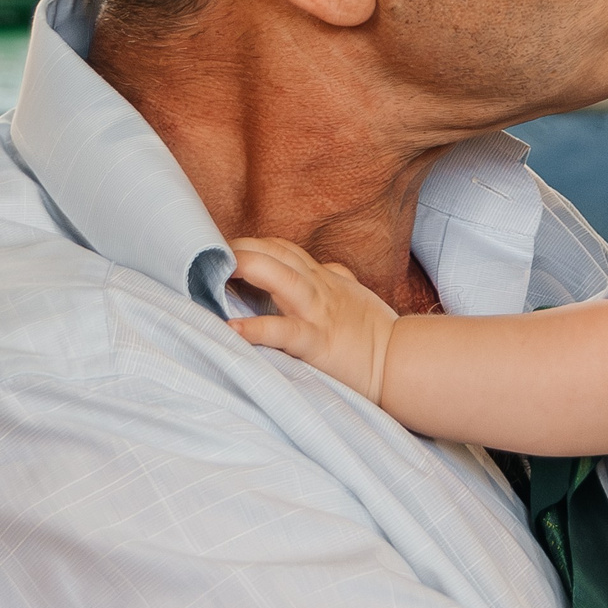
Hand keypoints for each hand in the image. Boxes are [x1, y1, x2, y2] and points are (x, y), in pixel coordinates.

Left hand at [227, 237, 399, 403]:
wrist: (401, 363)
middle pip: (274, 253)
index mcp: (323, 279)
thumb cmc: (376, 333)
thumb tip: (326, 268)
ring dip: (244, 268)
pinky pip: (283, 331)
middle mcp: (317, 288)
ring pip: (278, 277)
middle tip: (205, 254)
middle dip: (239, 248)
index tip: (223, 250)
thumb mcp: (355, 295)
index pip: (282, 249)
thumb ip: (336, 279)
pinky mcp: (317, 341)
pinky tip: (230, 330)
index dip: (252, 244)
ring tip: (212, 271)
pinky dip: (256, 328)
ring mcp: (317, 312)